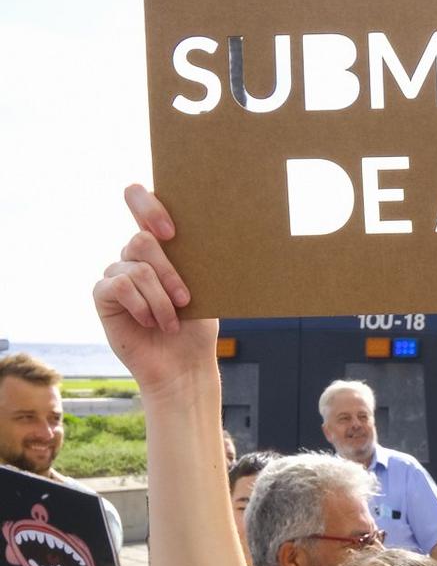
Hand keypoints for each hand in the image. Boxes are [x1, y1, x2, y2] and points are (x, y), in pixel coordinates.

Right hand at [92, 184, 217, 389]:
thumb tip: (193, 233)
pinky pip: (118, 286)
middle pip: (141, 240)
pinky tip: (150, 322)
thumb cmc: (196, 329)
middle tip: (185, 299)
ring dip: (159, 299)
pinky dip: (140, 305)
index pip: (139, 200)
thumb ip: (189, 258)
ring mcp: (117, 275)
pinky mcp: (103, 297)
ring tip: (171, 323)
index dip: (149, 207)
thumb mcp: (203, 288)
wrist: (184, 366)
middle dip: (168, 272)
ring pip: (136, 269)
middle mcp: (134, 257)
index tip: (172, 233)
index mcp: (160, 246)